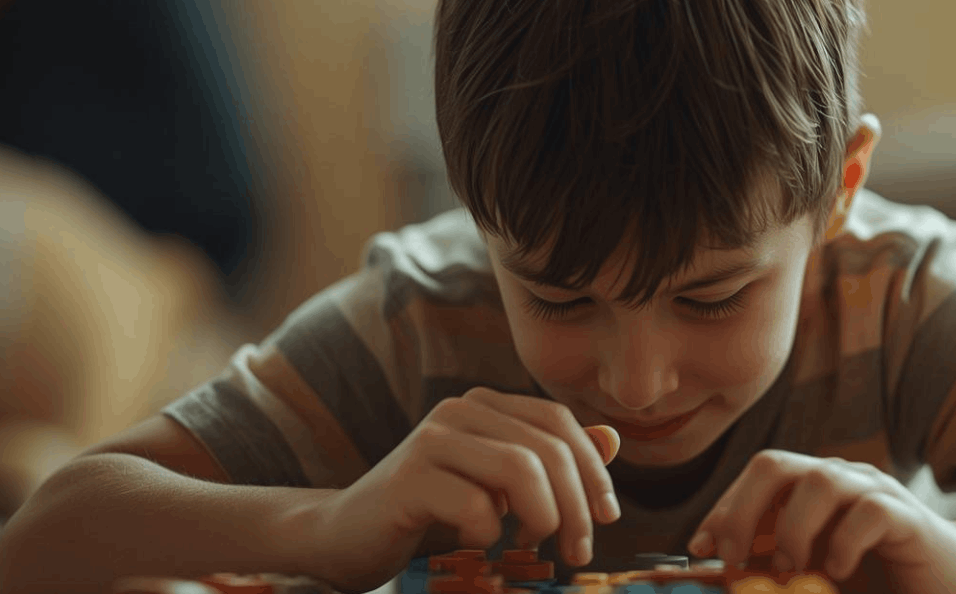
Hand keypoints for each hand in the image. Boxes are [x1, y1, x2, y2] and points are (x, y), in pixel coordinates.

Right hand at [309, 387, 620, 590]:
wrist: (344, 536)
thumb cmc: (430, 514)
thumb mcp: (496, 487)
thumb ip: (550, 462)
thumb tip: (611, 440)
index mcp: (484, 405)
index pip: (558, 422)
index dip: (594, 469)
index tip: (607, 516)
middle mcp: (458, 410)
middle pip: (546, 448)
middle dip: (576, 504)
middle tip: (578, 550)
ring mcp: (431, 441)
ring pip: (520, 468)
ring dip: (542, 516)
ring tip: (531, 544)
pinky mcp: (408, 479)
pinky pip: (475, 504)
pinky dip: (489, 533)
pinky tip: (477, 543)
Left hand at [687, 450, 955, 593]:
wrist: (951, 583)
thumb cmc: (877, 579)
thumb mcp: (815, 574)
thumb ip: (779, 571)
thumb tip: (725, 577)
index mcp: (812, 486)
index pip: (757, 475)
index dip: (724, 507)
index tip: (701, 548)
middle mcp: (840, 478)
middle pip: (775, 465)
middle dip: (743, 511)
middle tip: (735, 558)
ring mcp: (874, 491)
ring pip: (819, 480)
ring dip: (793, 530)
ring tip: (792, 571)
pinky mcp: (907, 516)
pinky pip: (868, 511)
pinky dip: (843, 543)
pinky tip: (838, 572)